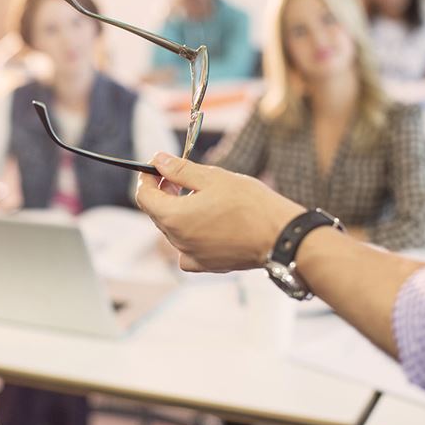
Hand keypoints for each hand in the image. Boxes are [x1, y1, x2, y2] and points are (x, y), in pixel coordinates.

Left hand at [136, 153, 304, 272]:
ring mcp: (192, 255)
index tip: (158, 167)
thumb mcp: (212, 177)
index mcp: (174, 217)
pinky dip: (190, 235)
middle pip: (157, 213)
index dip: (147, 177)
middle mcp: (177, 241)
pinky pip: (187, 250)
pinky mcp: (207, 264)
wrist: (280, 236)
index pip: (144, 196)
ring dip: (178, 211)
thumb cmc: (250, 204)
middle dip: (163, 192)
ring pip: (172, 230)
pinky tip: (206, 224)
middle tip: (180, 177)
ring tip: (200, 196)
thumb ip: (180, 170)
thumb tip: (158, 160)